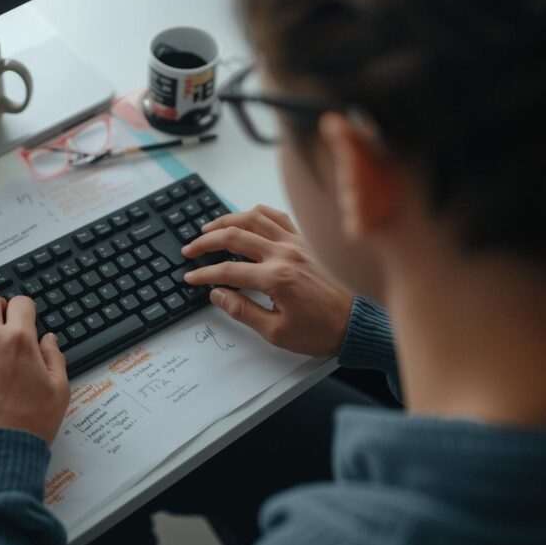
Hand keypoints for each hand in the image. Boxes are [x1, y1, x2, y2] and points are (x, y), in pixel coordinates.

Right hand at [181, 205, 353, 356]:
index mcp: (275, 277)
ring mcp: (297, 243)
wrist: (356, 323)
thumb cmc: (320, 330)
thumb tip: (217, 294)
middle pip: (235, 236)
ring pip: (254, 218)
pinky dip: (257, 213)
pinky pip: (278, 217)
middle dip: (206, 241)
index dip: (204, 274)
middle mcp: (284, 253)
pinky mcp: (306, 241)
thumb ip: (242, 310)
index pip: (228, 270)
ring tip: (209, 228)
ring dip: (227, 220)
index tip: (190, 277)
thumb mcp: (275, 331)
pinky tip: (246, 217)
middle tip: (190, 249)